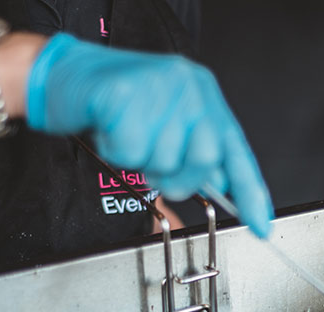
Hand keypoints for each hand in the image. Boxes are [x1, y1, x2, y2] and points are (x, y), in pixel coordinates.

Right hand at [26, 34, 273, 237]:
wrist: (62, 74)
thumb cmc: (115, 106)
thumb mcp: (164, 127)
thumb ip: (193, 154)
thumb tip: (220, 190)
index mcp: (204, 95)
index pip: (236, 150)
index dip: (251, 192)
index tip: (261, 225)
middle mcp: (188, 86)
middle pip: (205, 159)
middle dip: (178, 176)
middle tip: (152, 161)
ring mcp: (159, 86)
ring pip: (166, 158)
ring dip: (141, 161)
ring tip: (127, 135)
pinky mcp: (125, 92)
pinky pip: (131, 150)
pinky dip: (117, 151)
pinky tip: (110, 129)